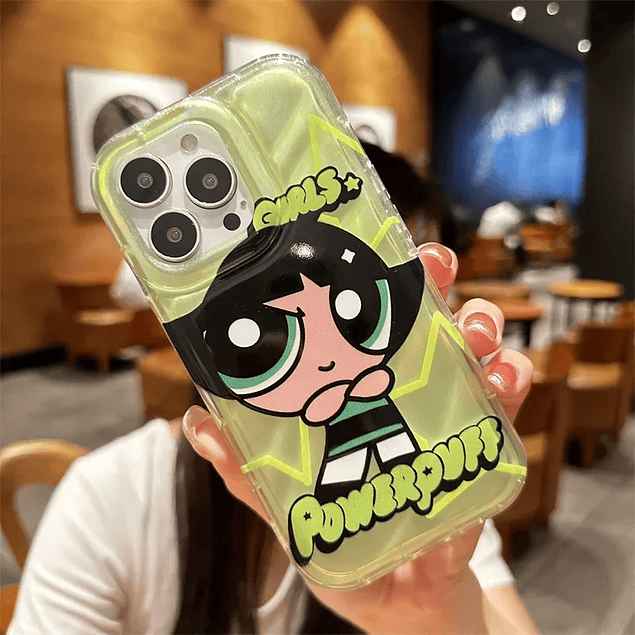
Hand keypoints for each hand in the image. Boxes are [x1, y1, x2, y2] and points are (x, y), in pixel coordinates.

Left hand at [183, 243, 532, 633]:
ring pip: (476, 351)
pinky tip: (504, 387)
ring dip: (482, 330)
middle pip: (425, 322)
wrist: (400, 599)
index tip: (365, 251)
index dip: (365, 285)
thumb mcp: (289, 506)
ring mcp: (450, 415)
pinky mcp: (486, 450)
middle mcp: (407, 391)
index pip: (364, 327)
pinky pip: (506, 408)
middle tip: (435, 269)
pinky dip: (511, 389)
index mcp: (358, 392)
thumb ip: (248, 471)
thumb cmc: (340, 540)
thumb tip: (197, 425)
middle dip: (436, 284)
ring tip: (477, 337)